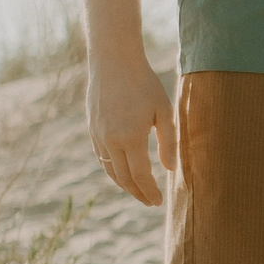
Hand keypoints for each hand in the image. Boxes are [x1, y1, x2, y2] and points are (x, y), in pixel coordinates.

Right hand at [87, 50, 175, 206]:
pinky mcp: (92, 128)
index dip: (150, 192)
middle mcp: (110, 140)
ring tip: (138, 190)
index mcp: (131, 138)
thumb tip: (170, 169)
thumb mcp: (164, 111)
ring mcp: (98, 135)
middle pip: (123, 178)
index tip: (159, 202)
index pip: (140, 176)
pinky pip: (102, 157)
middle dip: (137, 193)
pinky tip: (123, 170)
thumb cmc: (144, 83)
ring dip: (123, 183)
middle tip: (150, 202)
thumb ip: (169, 142)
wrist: (113, 61)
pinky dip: (113, 169)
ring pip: (110, 169)